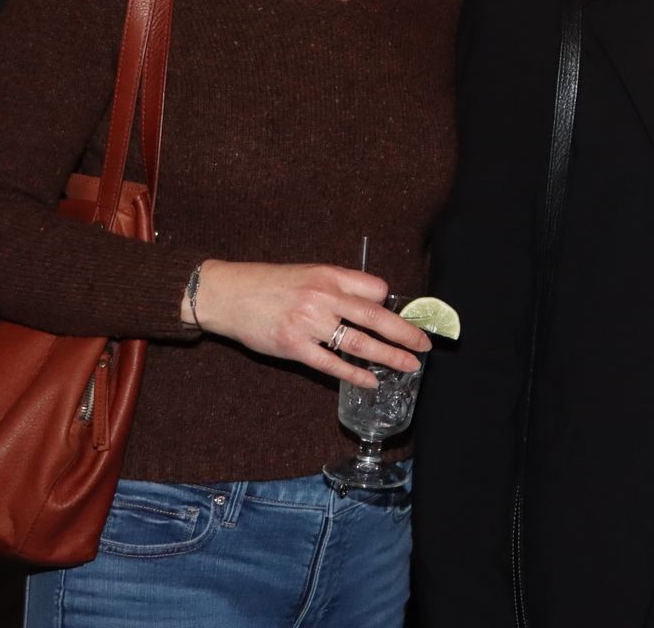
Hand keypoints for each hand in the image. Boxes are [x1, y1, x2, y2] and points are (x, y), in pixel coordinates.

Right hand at [182, 260, 428, 387]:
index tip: (399, 316)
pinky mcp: (293, 346)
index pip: (375, 289)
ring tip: (409, 365)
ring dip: (389, 356)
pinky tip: (371, 381)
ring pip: (359, 343)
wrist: (228, 295)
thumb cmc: (270, 284)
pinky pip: (331, 364)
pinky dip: (355, 374)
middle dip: (406, 333)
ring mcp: (308, 323)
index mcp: (330, 275)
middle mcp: (323, 297)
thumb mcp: (309, 274)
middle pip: (376, 317)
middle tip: (425, 345)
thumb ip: (338, 287)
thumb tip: (372, 304)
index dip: (389, 303)